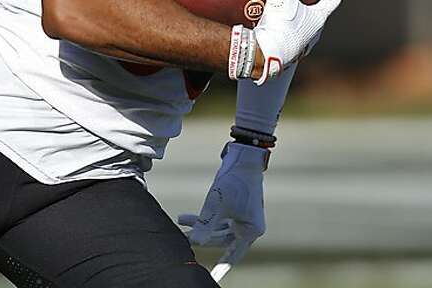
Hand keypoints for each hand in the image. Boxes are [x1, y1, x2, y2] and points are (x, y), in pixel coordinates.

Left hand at [178, 143, 267, 272]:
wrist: (243, 156)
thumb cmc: (234, 181)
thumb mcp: (216, 204)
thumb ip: (205, 225)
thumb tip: (194, 243)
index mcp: (251, 231)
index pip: (233, 254)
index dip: (221, 268)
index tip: (211, 279)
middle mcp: (248, 227)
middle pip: (221, 240)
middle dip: (201, 237)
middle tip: (182, 239)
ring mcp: (241, 218)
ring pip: (216, 229)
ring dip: (199, 226)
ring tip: (180, 221)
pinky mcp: (234, 209)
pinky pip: (217, 220)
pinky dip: (203, 218)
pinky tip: (185, 217)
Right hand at [253, 0, 348, 83]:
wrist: (266, 55)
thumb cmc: (281, 29)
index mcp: (317, 19)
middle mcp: (311, 32)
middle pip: (319, 13)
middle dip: (319, 1)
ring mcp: (298, 42)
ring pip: (303, 25)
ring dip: (300, 15)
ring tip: (291, 4)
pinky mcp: (283, 47)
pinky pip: (285, 31)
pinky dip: (280, 23)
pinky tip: (269, 18)